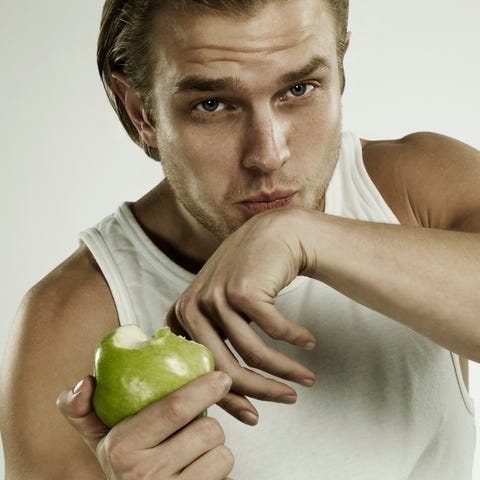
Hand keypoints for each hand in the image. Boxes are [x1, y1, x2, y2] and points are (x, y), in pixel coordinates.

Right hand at [57, 372, 233, 479]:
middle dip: (212, 421)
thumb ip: (82, 410)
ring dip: (215, 447)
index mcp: (122, 447)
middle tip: (205, 422)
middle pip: (206, 429)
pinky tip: (201, 469)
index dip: (204, 388)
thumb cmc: (124, 469)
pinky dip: (218, 467)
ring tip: (195, 451)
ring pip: (220, 452)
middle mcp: (146, 474)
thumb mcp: (99, 441)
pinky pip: (224, 473)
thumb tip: (85, 383)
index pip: (174, 408)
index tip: (221, 377)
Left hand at [166, 208, 316, 421]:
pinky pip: (274, 331)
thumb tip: (227, 390)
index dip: (227, 400)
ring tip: (307, 377)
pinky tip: (309, 341)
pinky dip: (295, 339)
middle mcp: (193, 307)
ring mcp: (215, 297)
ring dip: (285, 370)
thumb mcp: (223, 305)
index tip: (253, 415)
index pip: (199, 372)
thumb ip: (215, 338)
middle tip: (288, 400)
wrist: (276, 233)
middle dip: (261, 392)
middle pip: (225, 370)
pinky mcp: (242, 291)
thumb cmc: (251, 275)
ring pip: (253, 354)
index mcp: (182, 316)